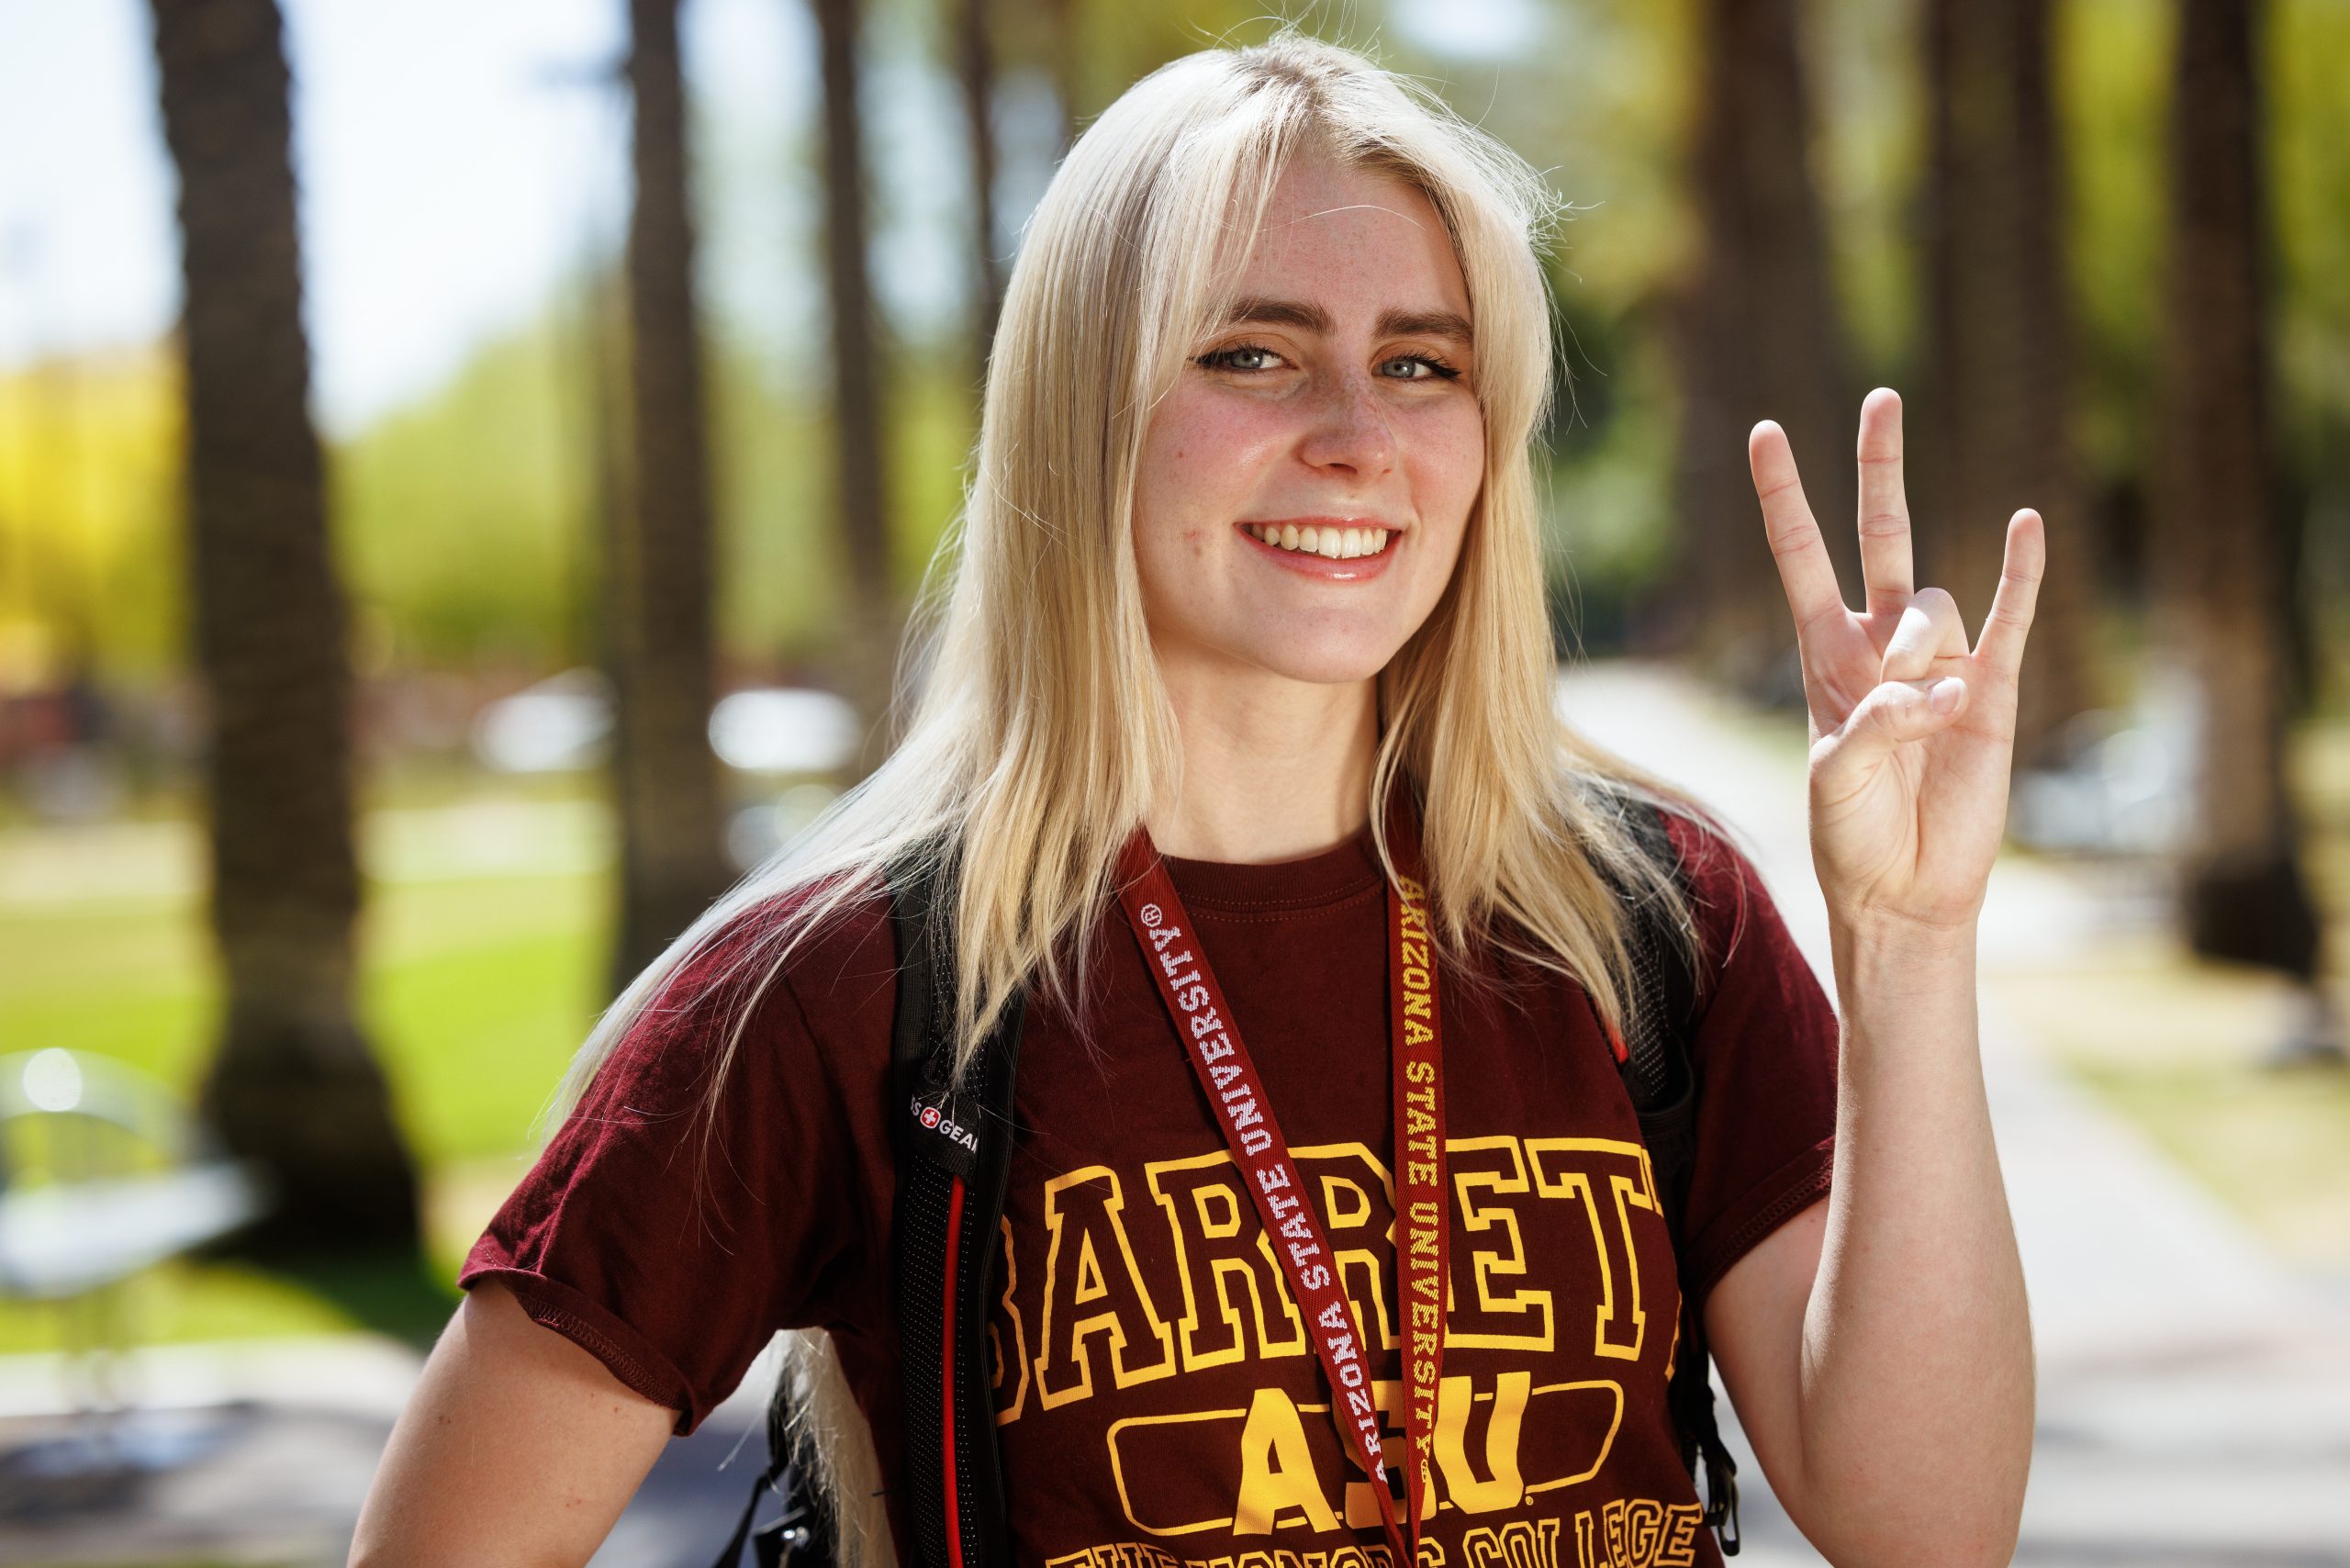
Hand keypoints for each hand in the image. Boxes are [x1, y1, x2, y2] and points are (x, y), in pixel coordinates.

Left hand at [1748, 388, 2045, 936]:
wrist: (1904, 888)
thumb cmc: (1851, 833)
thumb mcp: (1837, 777)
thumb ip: (1876, 723)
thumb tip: (1939, 689)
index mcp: (1824, 654)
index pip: (1801, 556)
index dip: (1784, 496)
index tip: (1765, 432)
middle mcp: (1881, 644)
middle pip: (1881, 534)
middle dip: (1879, 468)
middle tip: (1881, 398)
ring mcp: (1941, 662)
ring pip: (1936, 604)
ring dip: (1924, 646)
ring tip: (1923, 708)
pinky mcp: (1993, 692)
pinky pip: (2011, 619)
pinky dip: (2021, 573)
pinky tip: (2026, 524)